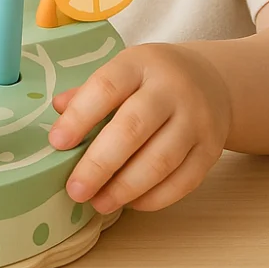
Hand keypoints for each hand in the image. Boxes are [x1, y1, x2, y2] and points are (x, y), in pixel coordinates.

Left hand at [48, 43, 231, 212]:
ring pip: (160, 160)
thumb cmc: (150, 79)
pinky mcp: (211, 150)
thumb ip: (89, 92)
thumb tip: (57, 109)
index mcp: (139, 64)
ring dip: (125, 188)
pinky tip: (130, 203)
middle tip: (75, 189)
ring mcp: (196, 120)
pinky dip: (154, 198)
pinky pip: (184, 181)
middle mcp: (172, 90)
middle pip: (133, 129)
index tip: (57, 142)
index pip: (106, 88)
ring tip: (98, 203)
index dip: (79, 116)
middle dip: (100, 164)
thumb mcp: (120, 71)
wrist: (211, 81)